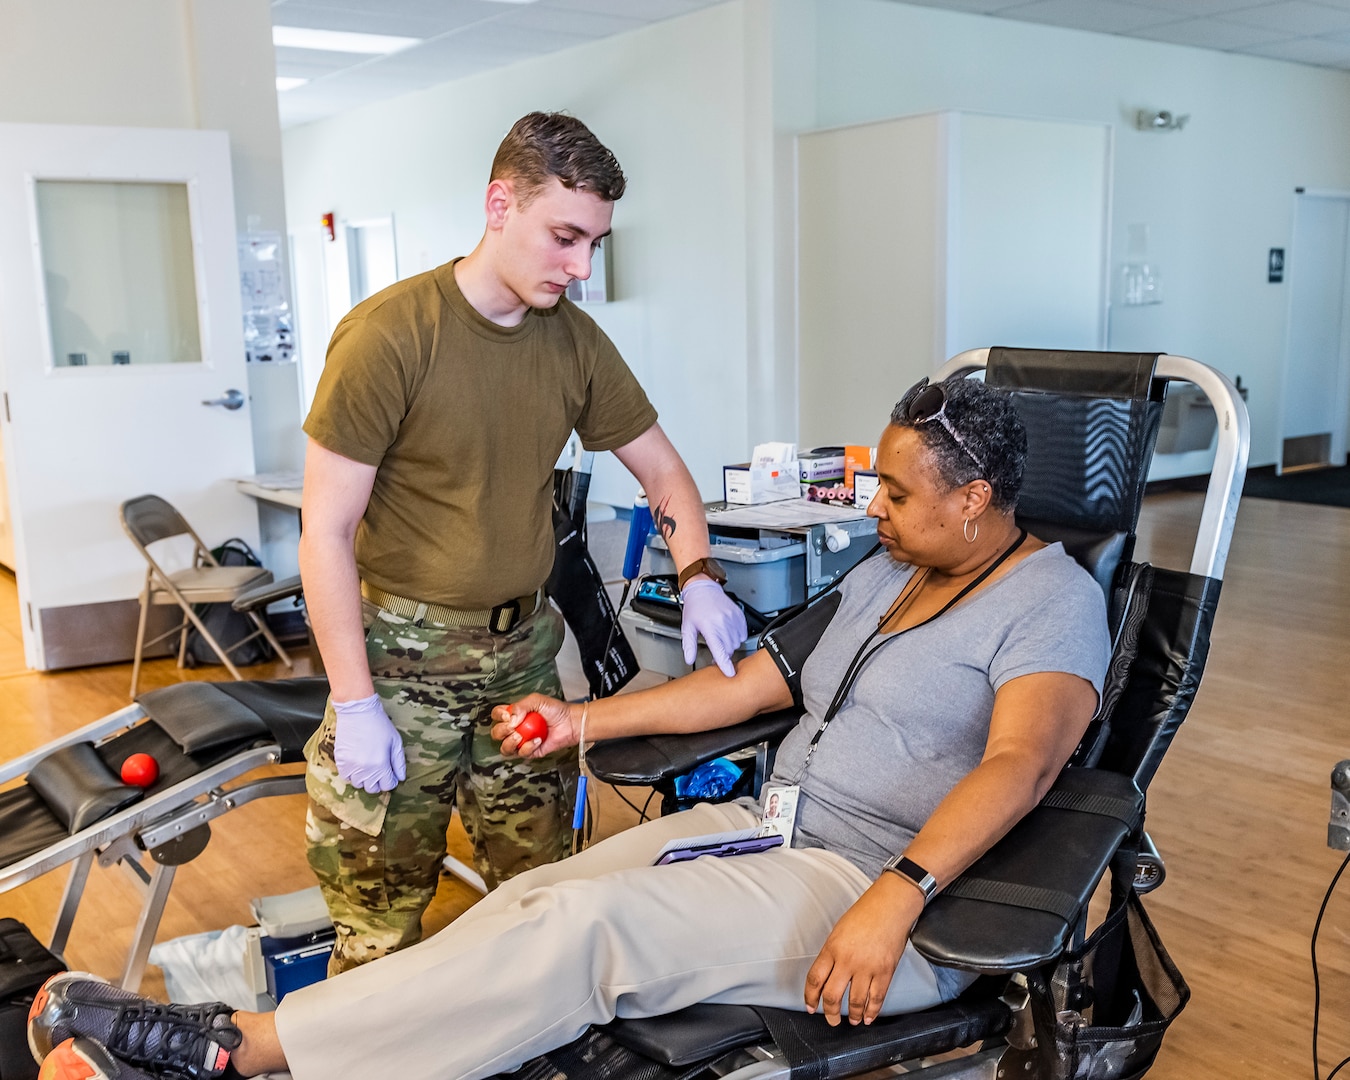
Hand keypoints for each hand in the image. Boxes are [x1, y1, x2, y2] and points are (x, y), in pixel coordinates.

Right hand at [332, 694, 406, 794]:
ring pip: (358, 784)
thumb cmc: (379, 724)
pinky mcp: (340, 761)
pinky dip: (351, 774)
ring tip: (367, 765)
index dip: (391, 780)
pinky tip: (356, 763)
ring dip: (364, 778)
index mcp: (380, 764)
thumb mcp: (395, 741)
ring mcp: (351, 766)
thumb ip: (398, 762)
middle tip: (379, 770)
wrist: (357, 712)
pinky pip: (345, 777)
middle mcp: (365, 769)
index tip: (390, 773)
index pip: (387, 785)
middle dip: (378, 781)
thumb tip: (400, 777)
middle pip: (372, 788)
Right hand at [490, 694, 578, 757]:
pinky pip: (521, 754)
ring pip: (504, 748)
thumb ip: (520, 706)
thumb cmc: (556, 710)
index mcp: (514, 714)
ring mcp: (521, 741)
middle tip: (514, 727)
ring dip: (510, 742)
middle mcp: (515, 728)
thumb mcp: (536, 700)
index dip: (498, 716)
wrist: (570, 723)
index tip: (507, 715)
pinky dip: (528, 747)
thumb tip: (510, 720)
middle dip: (502, 731)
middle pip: (496, 733)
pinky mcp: (530, 751)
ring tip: (521, 736)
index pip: (496, 715)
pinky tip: (538, 740)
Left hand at [680, 579, 746, 676]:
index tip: (730, 673)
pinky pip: (743, 634)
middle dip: (722, 653)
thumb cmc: (695, 607)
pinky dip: (737, 637)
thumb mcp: (687, 627)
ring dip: (730, 645)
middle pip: (729, 649)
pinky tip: (728, 632)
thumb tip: (689, 659)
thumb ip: (689, 645)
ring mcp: (733, 619)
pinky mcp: (739, 616)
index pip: (719, 650)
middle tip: (715, 648)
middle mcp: (723, 622)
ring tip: (721, 637)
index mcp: (709, 626)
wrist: (704, 589)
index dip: (725, 664)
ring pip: (736, 643)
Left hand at [803, 875, 922, 1025]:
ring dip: (852, 1015)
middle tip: (831, 1020)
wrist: (891, 906)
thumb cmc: (864, 914)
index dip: (810, 997)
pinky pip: (877, 998)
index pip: (815, 979)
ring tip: (852, 1020)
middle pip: (832, 996)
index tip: (810, 1007)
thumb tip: (827, 977)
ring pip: (855, 1002)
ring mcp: (868, 968)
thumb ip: (832, 954)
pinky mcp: (885, 972)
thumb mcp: (839, 931)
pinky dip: (872, 1012)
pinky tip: (868, 1017)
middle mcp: (848, 960)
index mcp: (832, 948)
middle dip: (830, 1014)